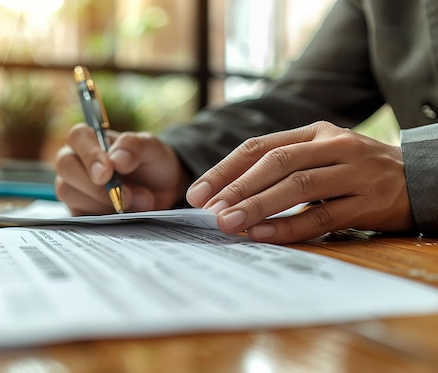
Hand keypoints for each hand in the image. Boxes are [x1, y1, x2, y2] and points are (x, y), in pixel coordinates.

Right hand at [55, 123, 190, 214]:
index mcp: (90, 139)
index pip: (78, 137)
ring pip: (68, 193)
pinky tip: (122, 216)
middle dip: (96, 185)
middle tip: (126, 196)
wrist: (162, 191)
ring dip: (104, 202)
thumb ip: (134, 146)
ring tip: (137, 203)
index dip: (90, 155)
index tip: (108, 172)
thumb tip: (117, 161)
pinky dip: (101, 218)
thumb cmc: (151, 162)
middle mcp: (75, 160)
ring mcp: (73, 186)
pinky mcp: (77, 210)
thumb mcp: (152, 148)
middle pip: (66, 166)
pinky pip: (77, 216)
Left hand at [186, 121, 413, 243]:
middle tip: (209, 210)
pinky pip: (323, 215)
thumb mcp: (320, 157)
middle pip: (276, 163)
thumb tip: (226, 196)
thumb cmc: (355, 171)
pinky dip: (290, 226)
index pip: (259, 146)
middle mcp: (333, 145)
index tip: (198, 193)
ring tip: (228, 223)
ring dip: (258, 205)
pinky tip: (263, 234)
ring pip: (298, 186)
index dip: (225, 169)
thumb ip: (281, 168)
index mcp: (313, 132)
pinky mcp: (369, 201)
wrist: (420, 179)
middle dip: (237, 187)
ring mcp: (354, 171)